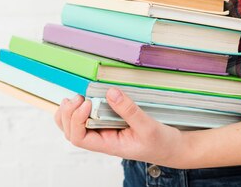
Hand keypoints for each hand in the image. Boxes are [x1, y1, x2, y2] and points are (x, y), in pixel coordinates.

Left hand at [54, 87, 184, 166]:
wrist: (171, 148)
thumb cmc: (160, 143)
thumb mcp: (148, 126)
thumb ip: (129, 110)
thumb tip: (111, 93)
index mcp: (109, 145)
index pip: (80, 139)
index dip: (76, 120)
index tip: (88, 102)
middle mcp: (102, 140)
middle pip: (72, 132)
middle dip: (69, 114)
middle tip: (79, 97)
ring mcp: (104, 132)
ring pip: (75, 127)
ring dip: (70, 112)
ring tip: (76, 98)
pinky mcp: (109, 124)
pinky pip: (87, 119)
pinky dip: (80, 109)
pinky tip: (85, 99)